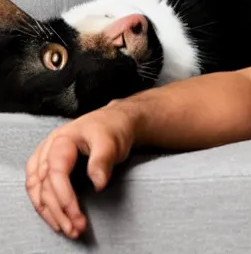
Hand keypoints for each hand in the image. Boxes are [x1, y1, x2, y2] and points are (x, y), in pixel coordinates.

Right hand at [25, 102, 136, 238]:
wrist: (116, 121)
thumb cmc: (112, 128)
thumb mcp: (111, 141)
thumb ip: (103, 160)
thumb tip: (98, 184)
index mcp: (63, 139)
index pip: (56, 171)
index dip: (64, 195)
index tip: (75, 212)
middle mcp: (50, 147)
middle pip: (44, 184)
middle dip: (58, 210)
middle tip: (75, 227)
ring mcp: (46, 155)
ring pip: (37, 188)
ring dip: (49, 211)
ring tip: (66, 227)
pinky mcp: (49, 164)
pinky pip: (37, 187)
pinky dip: (44, 204)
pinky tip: (54, 216)